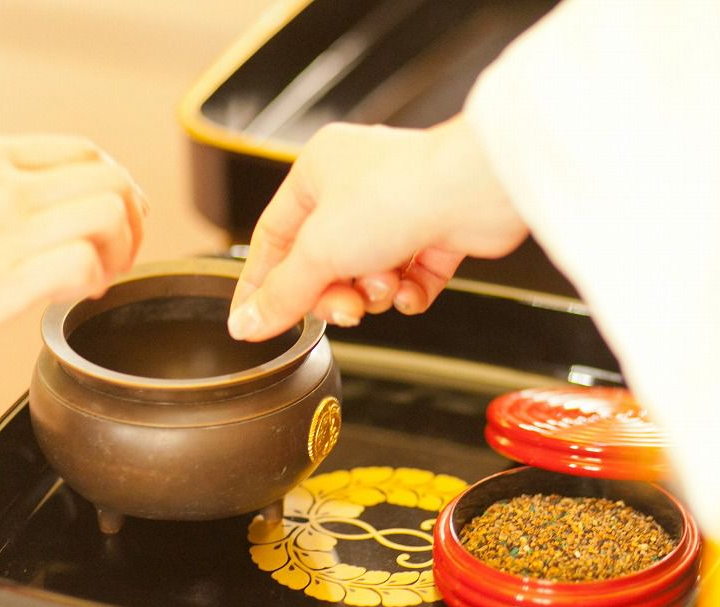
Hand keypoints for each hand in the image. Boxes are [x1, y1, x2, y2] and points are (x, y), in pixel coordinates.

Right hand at [227, 115, 527, 340]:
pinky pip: (408, 280)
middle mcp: (357, 186)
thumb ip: (282, 294)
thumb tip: (246, 323)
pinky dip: (408, 292)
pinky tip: (411, 289)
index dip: (261, 283)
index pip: (274, 236)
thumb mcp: (319, 252)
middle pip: (324, 263)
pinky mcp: (436, 234)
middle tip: (343, 307)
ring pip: (367, 276)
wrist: (473, 191)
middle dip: (334, 294)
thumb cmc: (398, 193)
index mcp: (318, 171)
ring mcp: (399, 210)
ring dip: (375, 291)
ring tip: (386, 283)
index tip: (252, 320)